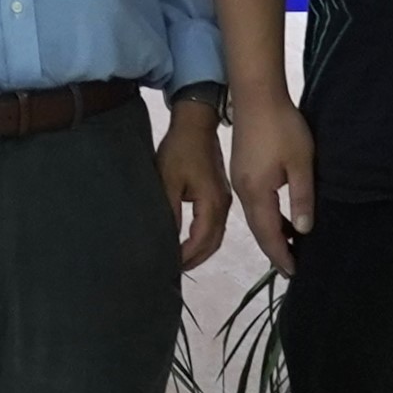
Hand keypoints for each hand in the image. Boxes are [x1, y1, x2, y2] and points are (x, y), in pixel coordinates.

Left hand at [160, 103, 233, 271]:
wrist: (196, 124)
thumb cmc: (179, 150)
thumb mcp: (168, 181)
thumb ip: (169, 213)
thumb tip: (167, 240)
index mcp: (212, 203)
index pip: (201, 241)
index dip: (186, 256)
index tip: (169, 265)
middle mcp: (223, 206)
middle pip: (213, 243)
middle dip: (195, 259)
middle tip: (174, 268)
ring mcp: (225, 201)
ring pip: (216, 236)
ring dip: (200, 250)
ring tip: (180, 259)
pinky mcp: (221, 195)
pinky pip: (216, 225)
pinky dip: (204, 238)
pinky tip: (190, 241)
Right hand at [225, 87, 321, 274]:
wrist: (256, 94)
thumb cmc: (282, 127)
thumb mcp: (300, 163)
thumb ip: (302, 198)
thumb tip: (303, 231)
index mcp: (256, 192)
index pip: (268, 234)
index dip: (281, 255)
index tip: (294, 273)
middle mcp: (242, 191)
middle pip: (258, 229)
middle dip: (274, 249)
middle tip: (291, 267)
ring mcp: (239, 180)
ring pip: (255, 217)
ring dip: (271, 233)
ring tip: (289, 246)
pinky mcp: (241, 170)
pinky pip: (254, 203)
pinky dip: (267, 217)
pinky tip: (280, 217)